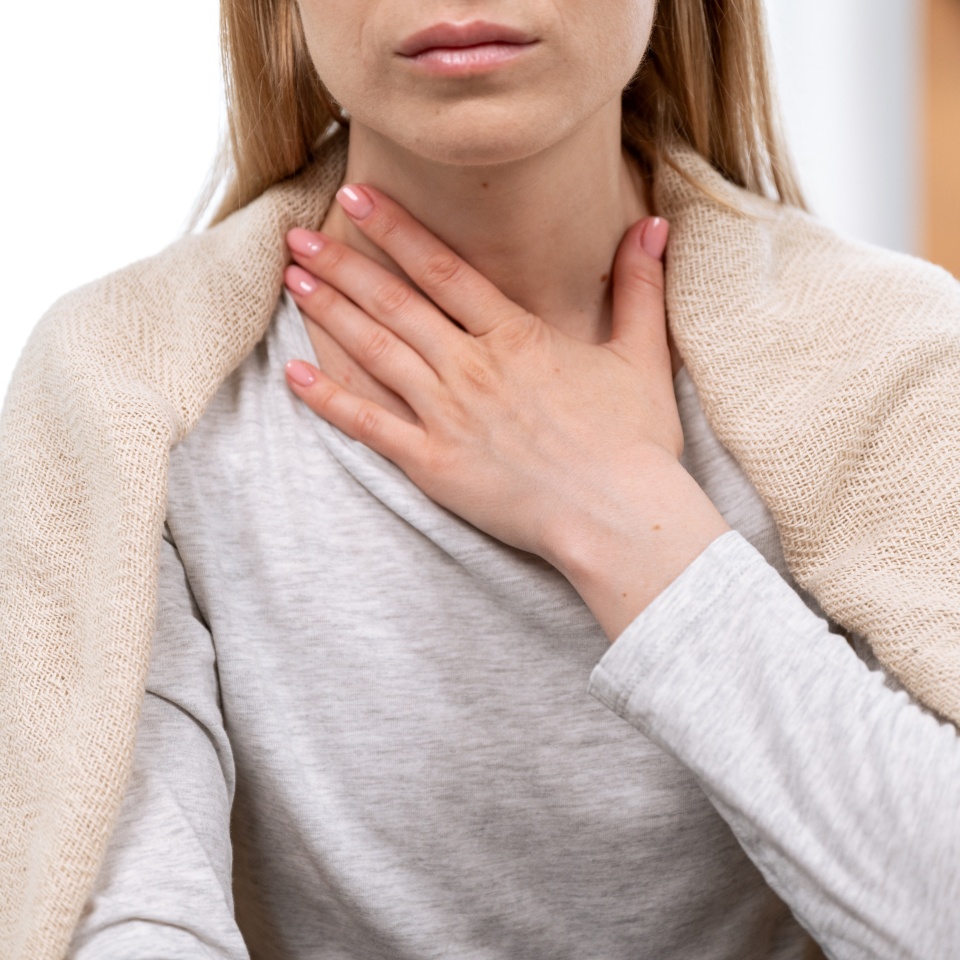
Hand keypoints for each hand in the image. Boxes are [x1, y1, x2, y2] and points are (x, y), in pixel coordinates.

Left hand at [284, 185, 727, 638]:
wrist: (616, 515)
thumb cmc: (633, 441)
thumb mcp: (642, 355)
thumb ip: (639, 286)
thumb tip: (654, 224)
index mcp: (515, 336)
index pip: (442, 269)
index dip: (396, 229)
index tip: (356, 198)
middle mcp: (471, 366)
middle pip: (394, 304)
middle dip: (344, 264)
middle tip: (299, 234)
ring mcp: (446, 415)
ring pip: (375, 352)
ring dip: (330, 313)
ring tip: (293, 279)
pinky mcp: (433, 464)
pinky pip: (369, 426)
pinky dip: (329, 400)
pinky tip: (295, 374)